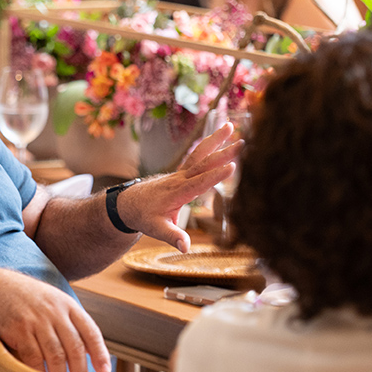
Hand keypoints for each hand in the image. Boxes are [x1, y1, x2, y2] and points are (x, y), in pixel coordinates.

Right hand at [0, 268, 110, 371]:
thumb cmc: (27, 299)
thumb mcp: (53, 302)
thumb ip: (70, 322)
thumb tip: (90, 350)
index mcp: (67, 305)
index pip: (90, 331)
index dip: (99, 352)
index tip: (104, 370)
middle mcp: (55, 311)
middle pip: (74, 347)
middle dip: (80, 371)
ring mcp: (37, 320)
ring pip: (55, 355)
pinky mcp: (19, 329)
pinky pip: (32, 357)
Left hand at [118, 123, 241, 252]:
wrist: (129, 204)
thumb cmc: (143, 216)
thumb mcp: (156, 229)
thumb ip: (172, 236)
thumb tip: (185, 247)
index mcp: (177, 192)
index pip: (199, 183)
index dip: (215, 175)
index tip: (233, 167)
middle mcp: (180, 178)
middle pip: (203, 163)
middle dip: (223, 152)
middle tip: (243, 142)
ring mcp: (181, 173)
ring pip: (200, 154)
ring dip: (215, 140)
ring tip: (230, 125)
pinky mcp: (182, 172)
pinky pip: (197, 156)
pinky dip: (209, 145)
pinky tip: (221, 134)